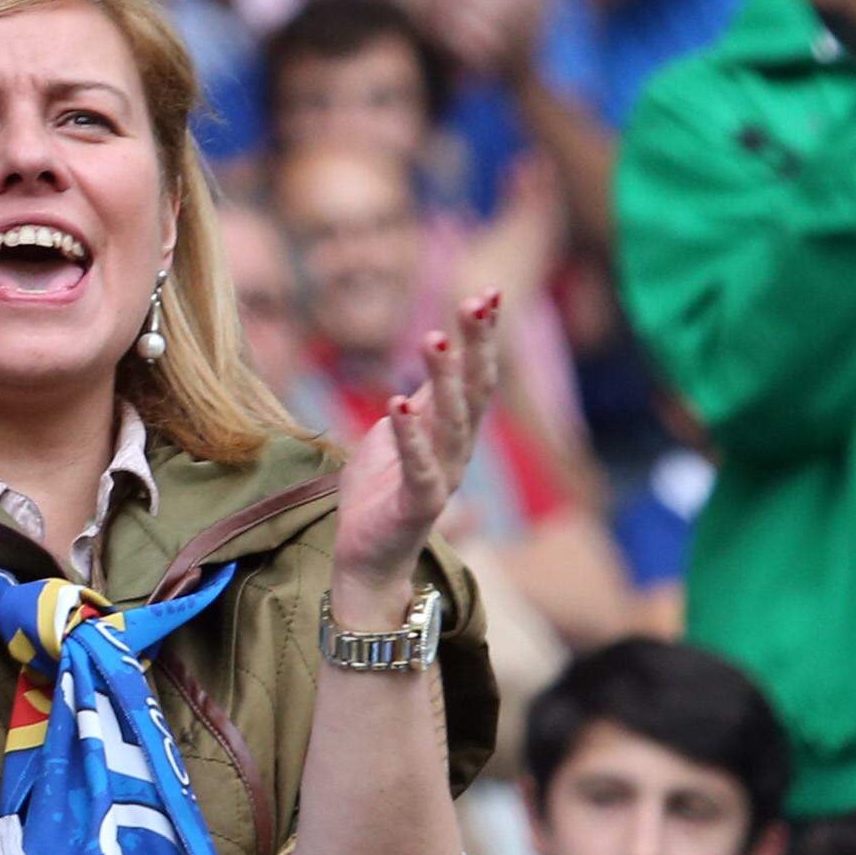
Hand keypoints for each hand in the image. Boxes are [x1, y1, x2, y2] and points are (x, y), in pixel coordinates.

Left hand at [330, 290, 503, 600]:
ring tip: (434, 339)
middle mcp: (457, 452)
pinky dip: (410, 435)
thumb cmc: (380, 496)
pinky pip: (418, 467)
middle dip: (478, 346)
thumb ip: (421, 400)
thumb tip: (437, 357)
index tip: (489, 293)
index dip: (483, 338)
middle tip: (477, 301)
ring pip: (451, 423)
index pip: (476, 377)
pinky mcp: (417, 506)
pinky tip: (399, 402)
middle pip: (475, 392)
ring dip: (444, 380)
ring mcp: (441, 479)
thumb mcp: (397, 434)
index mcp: (453, 433)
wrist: (366, 561)